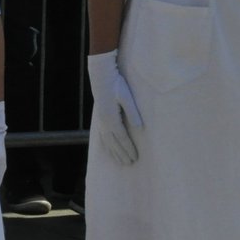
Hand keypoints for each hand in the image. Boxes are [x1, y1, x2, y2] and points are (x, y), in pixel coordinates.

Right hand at [87, 51, 142, 165]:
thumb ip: (133, 113)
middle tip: (130, 163)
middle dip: (122, 154)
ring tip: (120, 161)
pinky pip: (101, 136)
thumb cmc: (116, 84)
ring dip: (114, 152)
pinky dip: (106, 145)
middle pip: (114, 143)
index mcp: (111, 119)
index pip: (122, 138)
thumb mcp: (127, 97)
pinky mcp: (99, 118)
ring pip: (107, 141)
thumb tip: (140, 128)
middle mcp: (104, 122)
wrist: (101, 75)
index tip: (135, 157)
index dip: (129, 149)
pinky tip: (108, 149)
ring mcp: (100, 121)